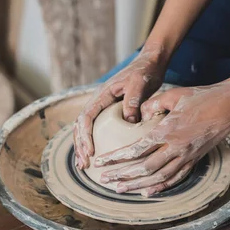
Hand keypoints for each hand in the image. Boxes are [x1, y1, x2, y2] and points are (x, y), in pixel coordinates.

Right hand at [73, 44, 167, 168]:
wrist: (149, 64)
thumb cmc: (144, 73)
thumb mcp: (139, 84)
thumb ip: (132, 101)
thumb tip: (128, 122)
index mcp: (101, 95)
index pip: (86, 117)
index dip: (85, 136)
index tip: (90, 152)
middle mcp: (98, 102)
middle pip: (80, 126)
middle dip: (80, 146)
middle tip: (83, 164)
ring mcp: (102, 108)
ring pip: (85, 129)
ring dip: (82, 147)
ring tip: (83, 165)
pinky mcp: (110, 113)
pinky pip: (96, 129)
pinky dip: (92, 142)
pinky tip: (95, 156)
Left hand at [94, 82, 229, 195]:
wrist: (229, 107)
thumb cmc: (201, 97)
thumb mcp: (173, 94)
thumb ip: (152, 105)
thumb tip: (138, 116)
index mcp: (168, 130)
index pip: (136, 149)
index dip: (117, 157)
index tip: (101, 161)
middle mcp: (177, 148)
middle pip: (144, 168)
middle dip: (122, 175)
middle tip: (104, 179)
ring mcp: (187, 157)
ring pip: (158, 178)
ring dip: (137, 186)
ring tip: (120, 189)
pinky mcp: (194, 160)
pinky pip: (175, 178)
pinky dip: (160, 187)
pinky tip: (147, 192)